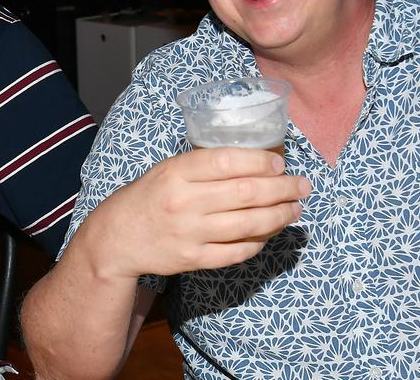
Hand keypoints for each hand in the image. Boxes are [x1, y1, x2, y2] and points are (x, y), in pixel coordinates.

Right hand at [79, 147, 308, 280]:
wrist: (116, 239)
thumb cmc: (147, 197)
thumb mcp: (167, 170)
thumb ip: (203, 165)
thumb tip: (254, 162)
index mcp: (176, 172)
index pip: (225, 161)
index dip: (259, 161)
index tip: (280, 162)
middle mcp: (184, 202)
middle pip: (244, 193)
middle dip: (282, 189)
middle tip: (303, 186)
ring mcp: (189, 233)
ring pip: (247, 224)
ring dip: (279, 216)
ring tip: (295, 209)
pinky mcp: (194, 259)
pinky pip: (237, 251)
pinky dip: (259, 241)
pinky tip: (270, 232)